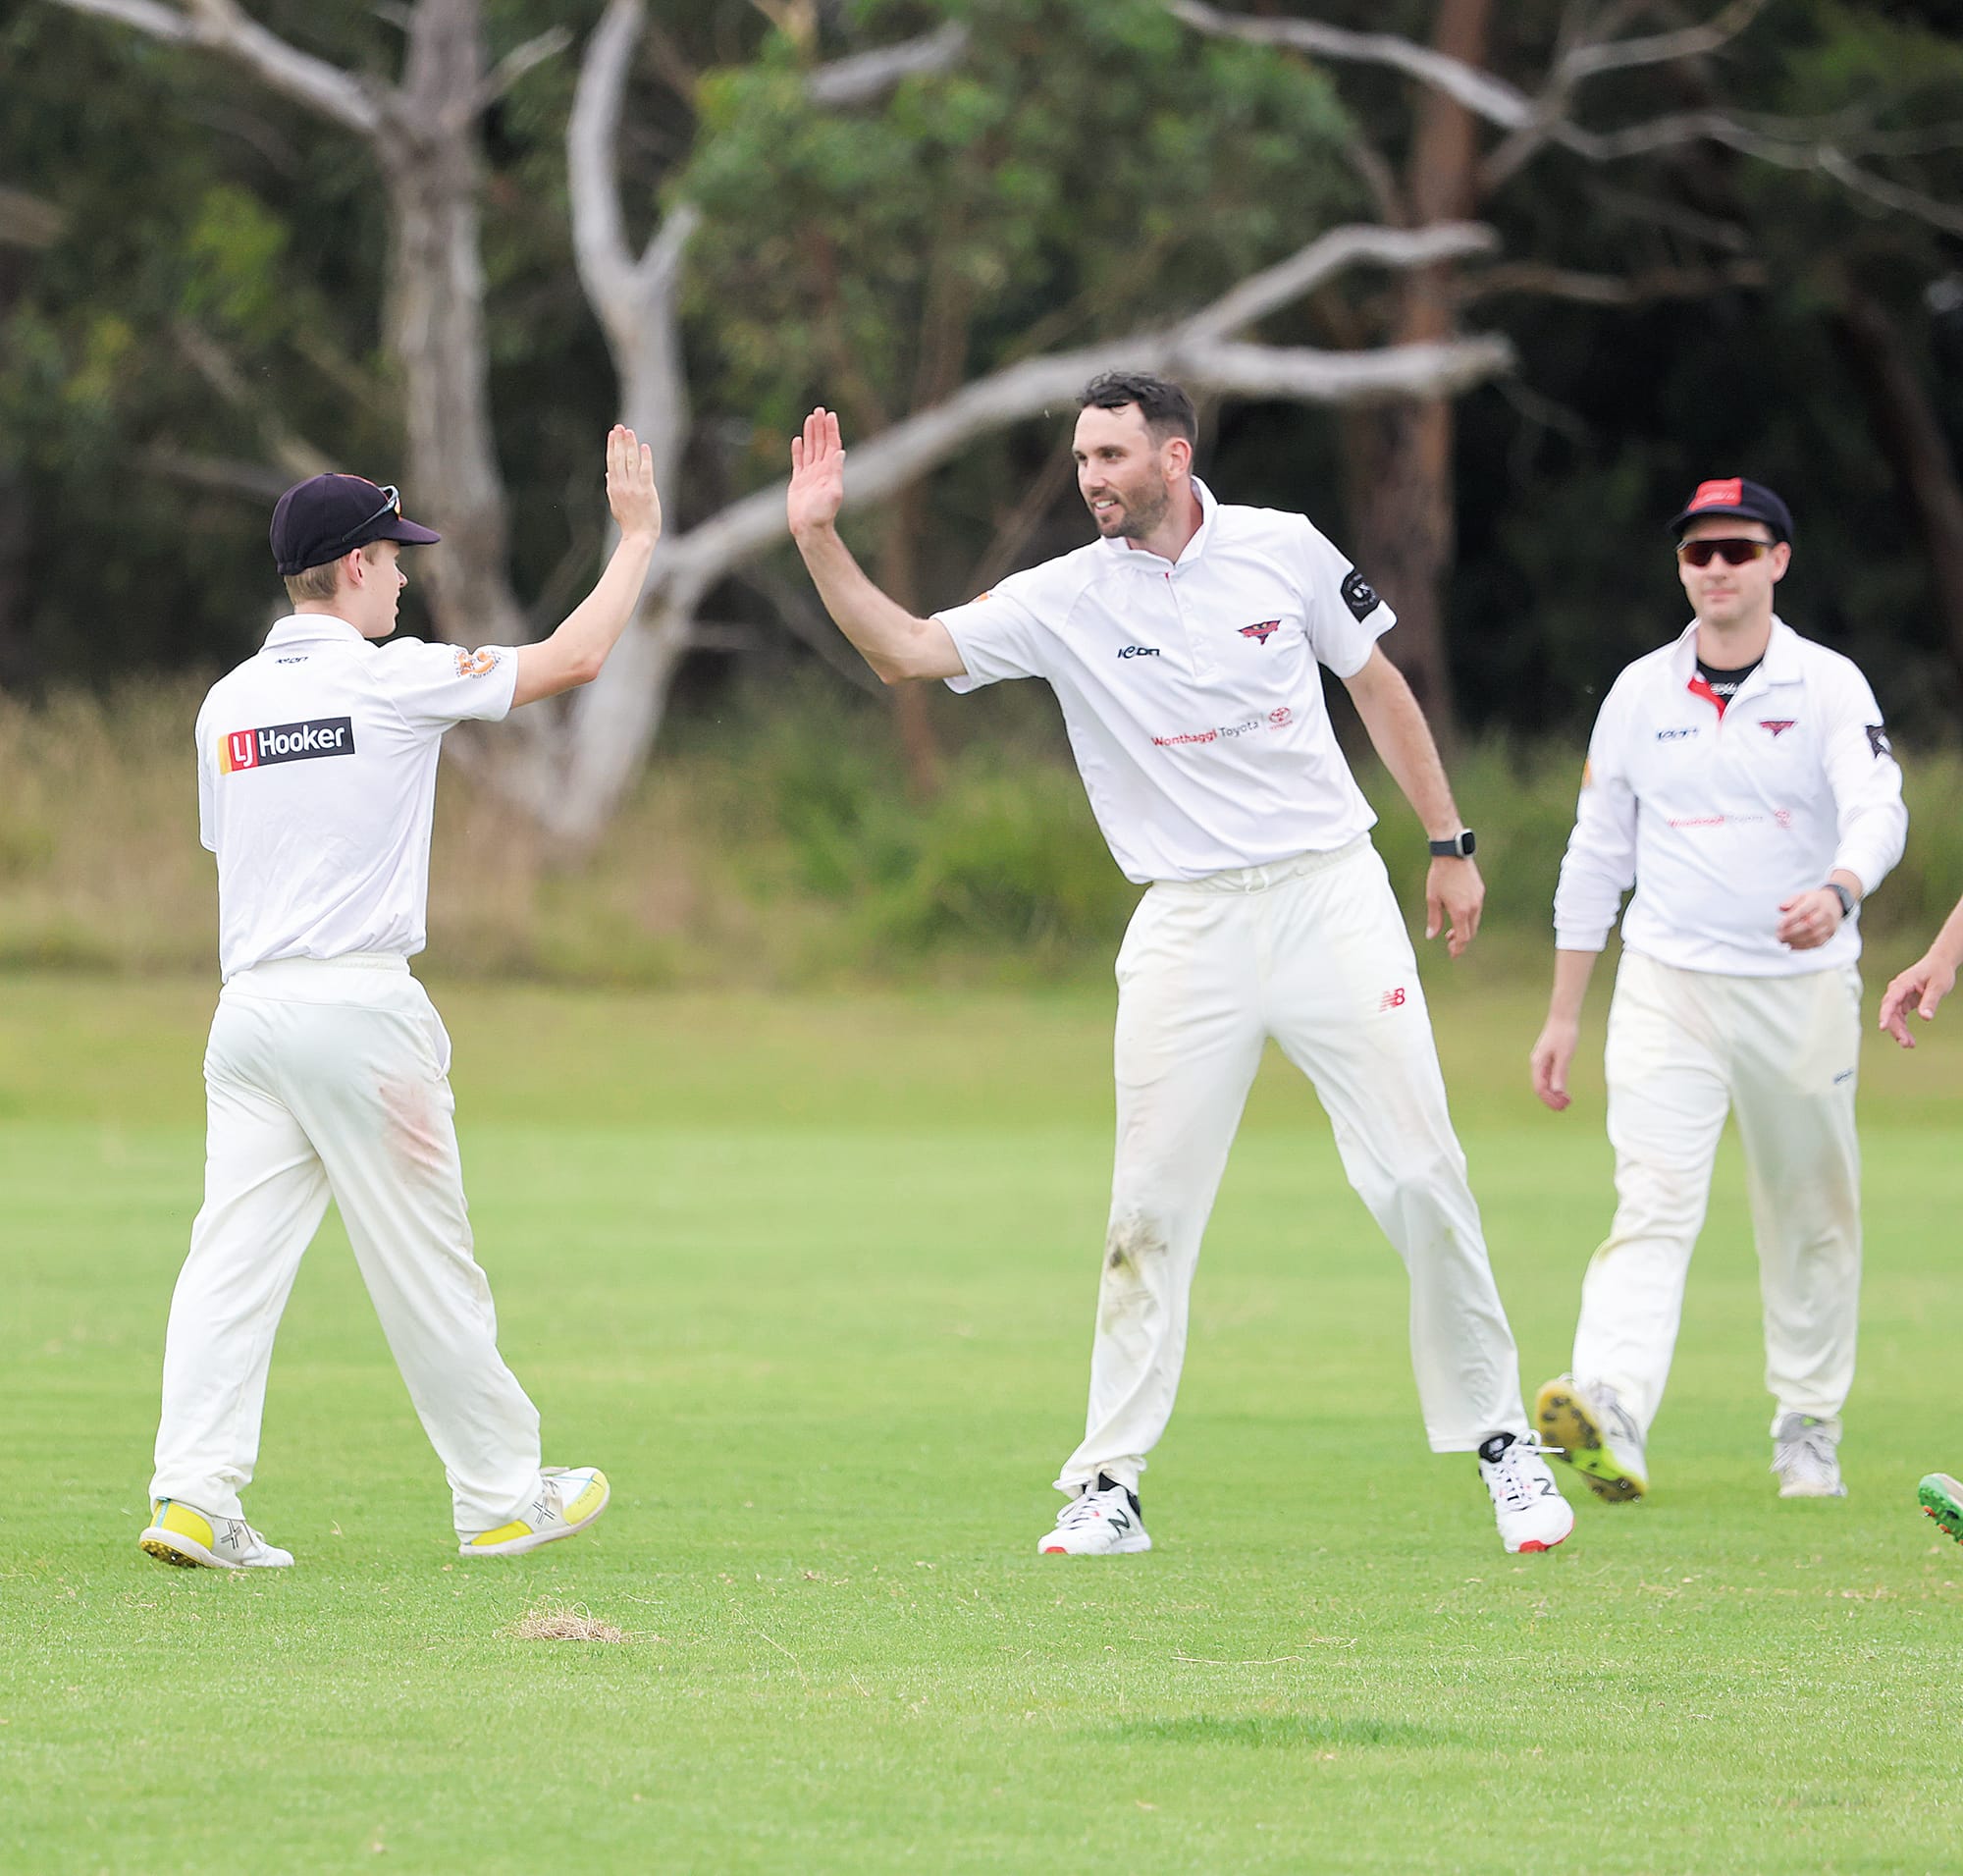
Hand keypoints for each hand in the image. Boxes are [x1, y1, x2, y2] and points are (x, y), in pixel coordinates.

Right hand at [605, 423, 661, 544]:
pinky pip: (645, 471)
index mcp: (613, 487)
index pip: (611, 462)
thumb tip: (608, 474)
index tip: (612, 434)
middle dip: (619, 442)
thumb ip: (612, 487)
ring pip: (631, 462)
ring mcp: (634, 488)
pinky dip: (645, 458)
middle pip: (619, 459)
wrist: (639, 536)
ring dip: (630, 446)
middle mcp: (622, 485)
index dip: (612, 446)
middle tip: (620, 427)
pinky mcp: (646, 492)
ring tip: (630, 432)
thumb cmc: (629, 522)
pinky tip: (644, 447)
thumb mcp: (616, 504)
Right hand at [788, 407, 846, 538]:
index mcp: (830, 471)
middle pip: (821, 443)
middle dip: (821, 426)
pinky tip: (798, 440)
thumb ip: (836, 472)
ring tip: (810, 418)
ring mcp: (810, 475)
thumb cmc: (822, 515)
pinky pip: (798, 461)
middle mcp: (821, 471)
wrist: (809, 529)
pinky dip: (798, 450)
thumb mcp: (833, 493)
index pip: (832, 445)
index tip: (830, 415)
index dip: (831, 430)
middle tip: (819, 410)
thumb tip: (840, 452)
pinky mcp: (798, 482)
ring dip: (810, 433)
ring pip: (810, 449)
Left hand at [1425, 856, 1482, 959]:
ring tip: (1451, 932)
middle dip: (1461, 941)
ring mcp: (1478, 899)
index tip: (1452, 954)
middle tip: (1450, 945)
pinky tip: (1458, 915)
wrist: (1452, 853)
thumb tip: (1431, 936)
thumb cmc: (1439, 876)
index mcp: (1460, 911)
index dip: (1458, 948)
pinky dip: (1468, 918)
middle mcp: (1473, 907)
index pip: (1463, 938)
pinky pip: (1476, 910)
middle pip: (1470, 932)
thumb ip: (1434, 919)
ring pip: (1474, 921)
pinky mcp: (1480, 891)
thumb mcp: (1433, 899)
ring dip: (1464, 929)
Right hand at [1529, 1015, 1578, 1111]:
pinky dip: (1556, 1085)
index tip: (1562, 1106)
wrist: (1563, 1017)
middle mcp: (1537, 1063)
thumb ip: (1560, 1073)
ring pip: (1545, 1083)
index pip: (1540, 1087)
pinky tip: (1564, 1089)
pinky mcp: (1549, 1058)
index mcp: (1538, 1063)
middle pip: (1541, 1087)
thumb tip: (1557, 1091)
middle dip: (1551, 1099)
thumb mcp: (1565, 1055)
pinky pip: (1549, 1076)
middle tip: (1565, 1107)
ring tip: (1566, 1101)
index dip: (1549, 1099)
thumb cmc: (1564, 1034)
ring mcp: (1542, 1061)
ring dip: (1554, 1093)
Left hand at [1775, 887, 1843, 950]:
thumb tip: (1780, 908)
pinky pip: (1818, 943)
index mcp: (1816, 901)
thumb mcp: (1802, 896)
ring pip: (1814, 936)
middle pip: (1809, 925)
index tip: (1779, 925)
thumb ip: (1790, 901)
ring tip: (1784, 941)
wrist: (1834, 903)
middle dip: (1792, 933)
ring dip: (1796, 941)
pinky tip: (1792, 946)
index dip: (1790, 919)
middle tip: (1779, 936)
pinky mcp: (1831, 934)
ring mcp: (1830, 925)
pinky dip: (1803, 947)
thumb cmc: (1813, 901)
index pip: (1803, 911)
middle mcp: (1825, 913)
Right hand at [1879, 953, 1956, 1048]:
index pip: (1891, 1000)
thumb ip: (1931, 1001)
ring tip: (1909, 1045)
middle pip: (1891, 1012)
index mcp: (1902, 984)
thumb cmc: (1939, 971)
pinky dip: (1903, 1028)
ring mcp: (1899, 997)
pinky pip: (1900, 1017)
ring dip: (1900, 1031)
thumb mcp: (1938, 986)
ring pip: (1894, 1017)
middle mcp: (1897, 991)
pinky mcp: (1904, 1002)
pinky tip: (1909, 1039)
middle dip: (1896, 1028)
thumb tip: (1926, 1018)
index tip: (1882, 1027)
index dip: (1886, 1014)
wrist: (1940, 963)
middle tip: (1906, 1043)